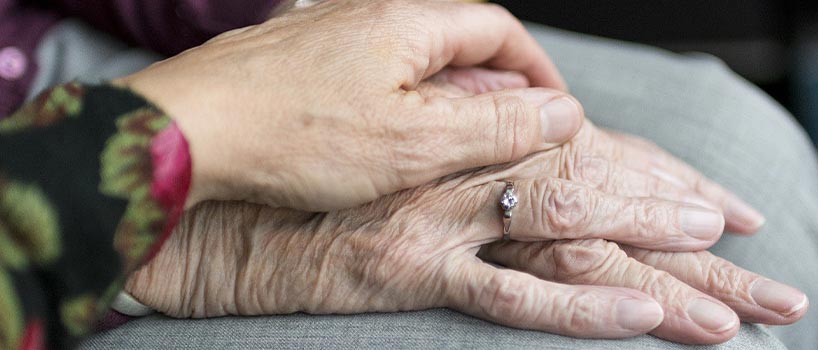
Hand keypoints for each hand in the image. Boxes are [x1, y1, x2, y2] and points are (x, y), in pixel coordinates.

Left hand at [115, 0, 580, 211]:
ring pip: (409, 60)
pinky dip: (394, 102)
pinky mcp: (294, 60)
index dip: (535, 69)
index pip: (497, 28)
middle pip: (454, 42)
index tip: (553, 109)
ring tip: (451, 146)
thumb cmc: (294, 136)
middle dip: (492, 88)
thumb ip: (494, 125)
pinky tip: (382, 139)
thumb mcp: (414, 142)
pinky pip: (366, 73)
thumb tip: (562, 113)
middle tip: (508, 137)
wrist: (187, 134)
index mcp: (405, 22)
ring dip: (444, 98)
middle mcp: (366, 13)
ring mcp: (326, 33)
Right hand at [126, 71, 794, 343]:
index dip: (663, 176)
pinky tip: (642, 319)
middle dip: (686, 222)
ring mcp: (446, 215)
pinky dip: (580, 307)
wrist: (226, 198)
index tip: (723, 204)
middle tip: (760, 253)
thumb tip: (525, 147)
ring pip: (574, 233)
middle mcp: (470, 166)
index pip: (594, 151)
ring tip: (735, 297)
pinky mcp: (414, 266)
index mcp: (475, 136)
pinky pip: (509, 291)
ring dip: (658, 259)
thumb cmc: (313, 170)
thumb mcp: (400, 152)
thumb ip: (465, 146)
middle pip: (602, 190)